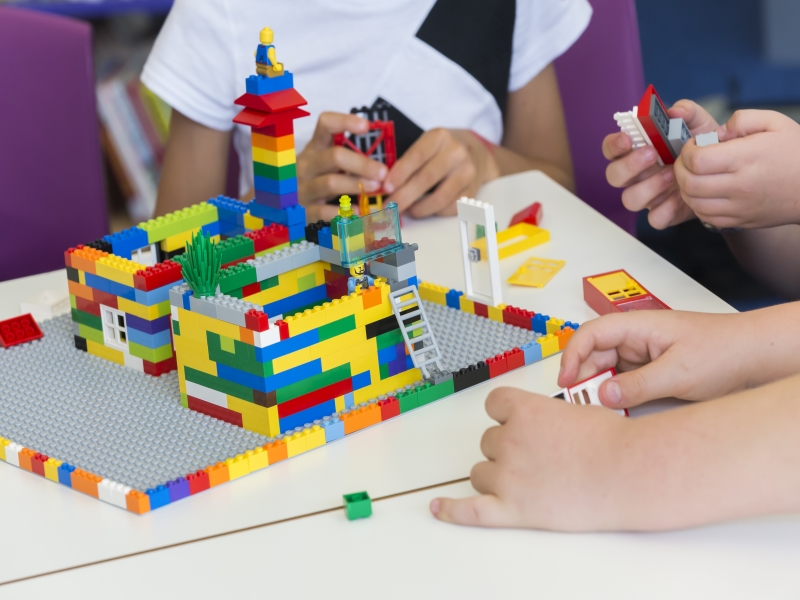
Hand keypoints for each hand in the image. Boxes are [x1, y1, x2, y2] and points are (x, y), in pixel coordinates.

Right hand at [296, 112, 387, 221]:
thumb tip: (381, 162)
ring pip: (330, 183)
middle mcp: (306, 165)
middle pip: (334, 157)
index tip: (366, 126)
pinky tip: (359, 212)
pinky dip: (343, 212)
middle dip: (362, 163)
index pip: (325, 125)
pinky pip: (323, 211)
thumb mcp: (323, 164)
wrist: (282, 207)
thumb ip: (347, 159)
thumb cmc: (312, 181)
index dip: (345, 121)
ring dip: (356, 184)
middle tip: (383, 172)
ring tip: (376, 188)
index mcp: (314, 148)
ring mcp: (302, 188)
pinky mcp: (302, 211)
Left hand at [383, 129, 498, 217]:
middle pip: (426, 179)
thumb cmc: (441, 151)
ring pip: (440, 198)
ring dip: (418, 209)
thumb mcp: (426, 145)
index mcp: (440, 137)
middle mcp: (456, 153)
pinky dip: (433, 212)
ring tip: (406, 210)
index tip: (385, 188)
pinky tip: (424, 209)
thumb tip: (386, 187)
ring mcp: (467, 172)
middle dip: (403, 196)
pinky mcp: (472, 190)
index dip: (399, 174)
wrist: (475, 152)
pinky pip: (450, 208)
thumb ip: (408, 162)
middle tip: (389, 207)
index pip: (417, 156)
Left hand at [430, 387, 629, 530]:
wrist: (629, 472)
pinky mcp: (513, 509)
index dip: (506, 415)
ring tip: (531, 481)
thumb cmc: (612, 442)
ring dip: (497, 475)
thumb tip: (538, 426)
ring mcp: (508, 476)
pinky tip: (439, 508)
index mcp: (524, 411)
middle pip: (488, 442)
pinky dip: (453, 510)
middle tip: (540, 458)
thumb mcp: (576, 410)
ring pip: (480, 473)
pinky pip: (472, 511)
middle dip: (508, 449)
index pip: (494, 405)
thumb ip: (545, 416)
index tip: (517, 422)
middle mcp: (510, 440)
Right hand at [556, 310, 778, 409]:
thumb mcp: (678, 373)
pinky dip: (617, 393)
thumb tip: (603, 395)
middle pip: (596, 354)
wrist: (756, 356)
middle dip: (584, 376)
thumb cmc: (723, 351)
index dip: (573, 356)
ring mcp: (644, 353)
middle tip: (580, 402)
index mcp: (638, 326)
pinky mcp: (652, 369)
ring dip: (600, 387)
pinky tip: (617, 407)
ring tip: (597, 408)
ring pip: (609, 369)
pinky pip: (624, 380)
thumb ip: (637, 386)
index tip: (566, 381)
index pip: (592, 334)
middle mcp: (637, 337)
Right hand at [603, 100, 717, 229]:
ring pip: (629, 200)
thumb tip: (674, 111)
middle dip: (629, 166)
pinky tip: (682, 196)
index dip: (613, 145)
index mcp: (636, 151)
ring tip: (672, 175)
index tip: (627, 138)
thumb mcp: (698, 124)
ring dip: (649, 187)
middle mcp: (636, 175)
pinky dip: (667, 209)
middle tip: (652, 154)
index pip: (611, 149)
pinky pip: (654, 219)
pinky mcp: (662, 213)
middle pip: (613, 176)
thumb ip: (687, 112)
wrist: (726, 171)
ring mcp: (647, 196)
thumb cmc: (702, 146)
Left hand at [675, 110, 799, 228]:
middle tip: (688, 160)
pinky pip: (705, 217)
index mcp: (747, 158)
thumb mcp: (775, 123)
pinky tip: (705, 192)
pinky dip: (697, 204)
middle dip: (680, 169)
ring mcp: (739, 207)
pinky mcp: (739, 221)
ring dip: (685, 187)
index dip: (688, 151)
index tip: (694, 145)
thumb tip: (717, 132)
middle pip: (689, 183)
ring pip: (693, 203)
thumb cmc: (796, 153)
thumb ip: (742, 119)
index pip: (698, 160)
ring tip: (694, 175)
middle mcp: (740, 186)